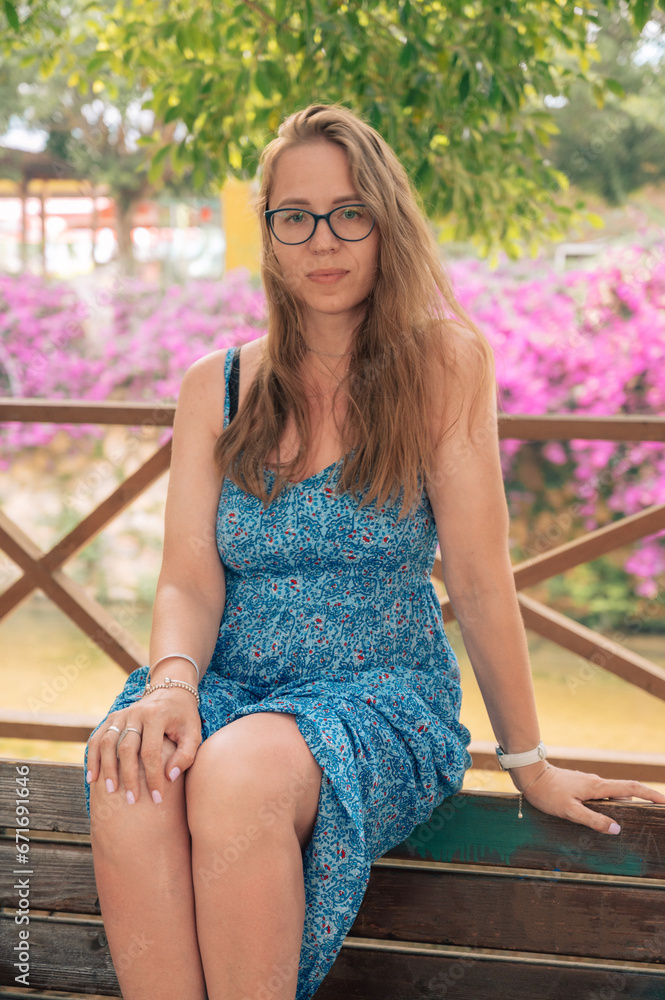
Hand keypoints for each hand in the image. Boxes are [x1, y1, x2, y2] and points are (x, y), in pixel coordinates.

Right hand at [86, 688, 201, 805]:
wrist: (171, 691)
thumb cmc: (183, 717)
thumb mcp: (193, 733)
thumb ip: (186, 755)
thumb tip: (169, 777)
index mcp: (157, 715)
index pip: (151, 752)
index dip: (153, 777)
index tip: (157, 798)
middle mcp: (136, 713)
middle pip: (126, 748)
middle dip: (128, 777)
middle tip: (132, 800)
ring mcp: (121, 715)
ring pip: (108, 743)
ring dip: (107, 768)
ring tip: (111, 791)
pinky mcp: (112, 718)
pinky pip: (97, 738)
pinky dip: (93, 758)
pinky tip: (93, 778)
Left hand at [515, 763, 664, 833]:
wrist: (530, 775)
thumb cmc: (548, 793)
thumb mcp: (570, 811)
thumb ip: (593, 820)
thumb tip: (617, 829)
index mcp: (597, 787)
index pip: (631, 788)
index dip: (649, 794)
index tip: (664, 801)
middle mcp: (595, 783)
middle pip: (625, 791)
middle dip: (642, 799)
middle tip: (654, 811)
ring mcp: (588, 784)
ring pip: (612, 794)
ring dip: (626, 802)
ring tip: (636, 817)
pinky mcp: (580, 786)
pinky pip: (601, 795)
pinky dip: (611, 803)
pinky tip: (607, 814)